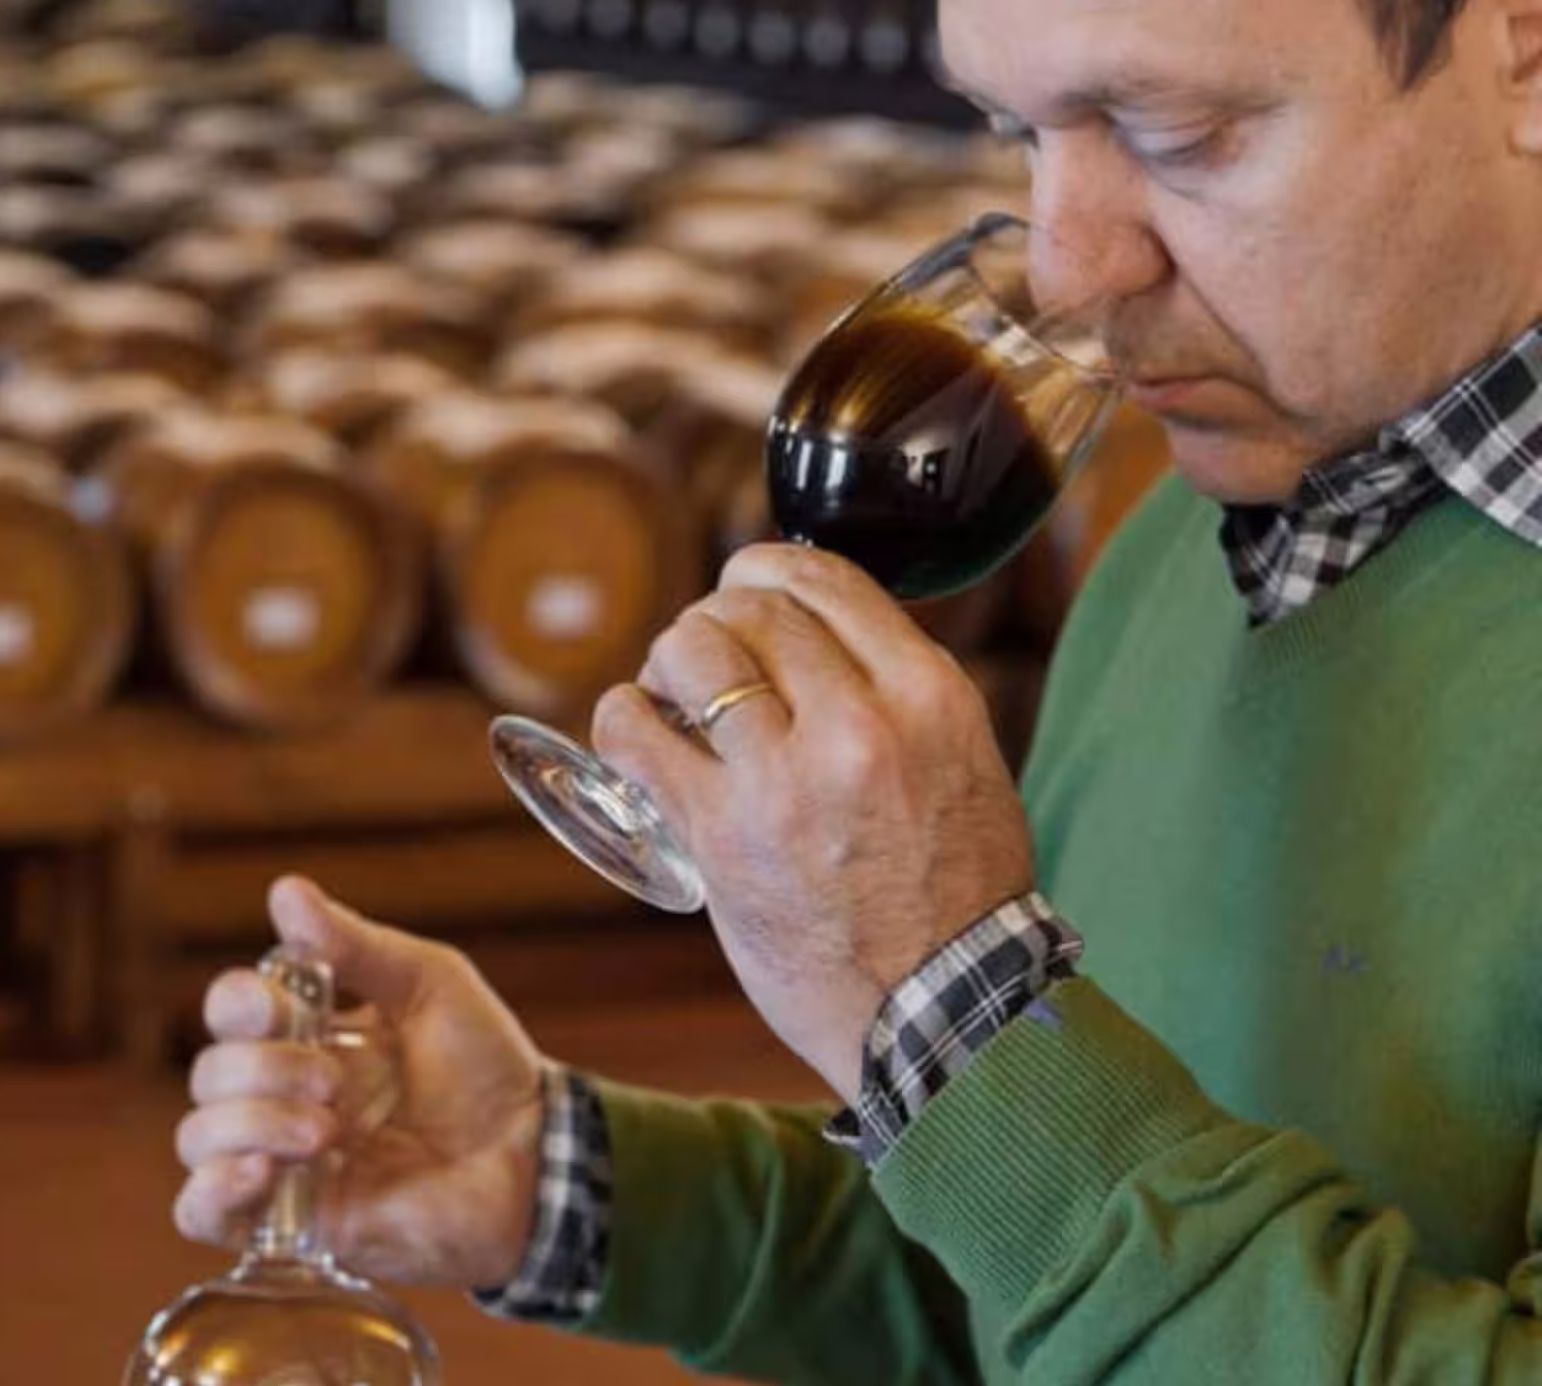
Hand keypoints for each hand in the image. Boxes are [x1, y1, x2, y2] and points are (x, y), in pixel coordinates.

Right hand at [173, 877, 547, 1291]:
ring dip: (250, 1123)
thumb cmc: (486, 1067)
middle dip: (264, 1069)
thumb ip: (357, 946)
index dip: (239, 1002)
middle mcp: (285, 1095)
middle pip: (212, 1071)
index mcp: (309, 1034)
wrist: (531, 1159)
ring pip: (199, 1135)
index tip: (279, 1007)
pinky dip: (213, 1189)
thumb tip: (285, 891)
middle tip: (336, 1083)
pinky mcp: (291, 1225)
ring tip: (325, 1132)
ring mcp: (284, 1161)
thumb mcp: (430, 985)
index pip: (233, 1010)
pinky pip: (202, 1213)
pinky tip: (262, 1173)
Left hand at [593, 544, 1035, 1100]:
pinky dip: (620, 719)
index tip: (744, 588)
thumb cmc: (955, 894)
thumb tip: (816, 642)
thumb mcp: (962, 762)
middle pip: (750, 609)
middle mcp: (860, 724)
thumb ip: (897, 695)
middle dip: (714, 622)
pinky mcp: (722, 835)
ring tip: (670, 699)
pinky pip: (635, 734)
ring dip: (665, 664)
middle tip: (704, 662)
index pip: (823, 576)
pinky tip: (632, 733)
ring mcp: (786, 778)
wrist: (943, 1012)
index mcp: (929, 696)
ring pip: (689, 651)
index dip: (764, 570)